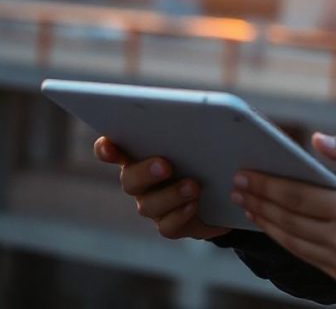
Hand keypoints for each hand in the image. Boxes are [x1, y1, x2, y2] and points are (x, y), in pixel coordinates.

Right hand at [94, 136, 229, 240]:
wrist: (229, 192)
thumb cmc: (211, 155)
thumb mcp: (206, 138)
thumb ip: (196, 125)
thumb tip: (205, 109)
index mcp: (142, 154)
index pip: (113, 150)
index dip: (106, 148)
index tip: (108, 143)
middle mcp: (141, 181)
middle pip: (130, 179)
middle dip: (145, 171)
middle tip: (165, 164)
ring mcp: (153, 205)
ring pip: (148, 205)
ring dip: (171, 194)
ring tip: (194, 185)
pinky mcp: (171, 225)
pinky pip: (167, 226)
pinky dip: (180, 215)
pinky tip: (194, 205)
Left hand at [232, 133, 335, 284]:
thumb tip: (316, 141)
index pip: (297, 197)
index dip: (266, 185)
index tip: (245, 174)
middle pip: (287, 220)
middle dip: (258, 201)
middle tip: (236, 186)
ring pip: (291, 242)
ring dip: (266, 222)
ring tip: (247, 204)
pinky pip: (304, 256)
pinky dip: (284, 240)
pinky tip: (273, 225)